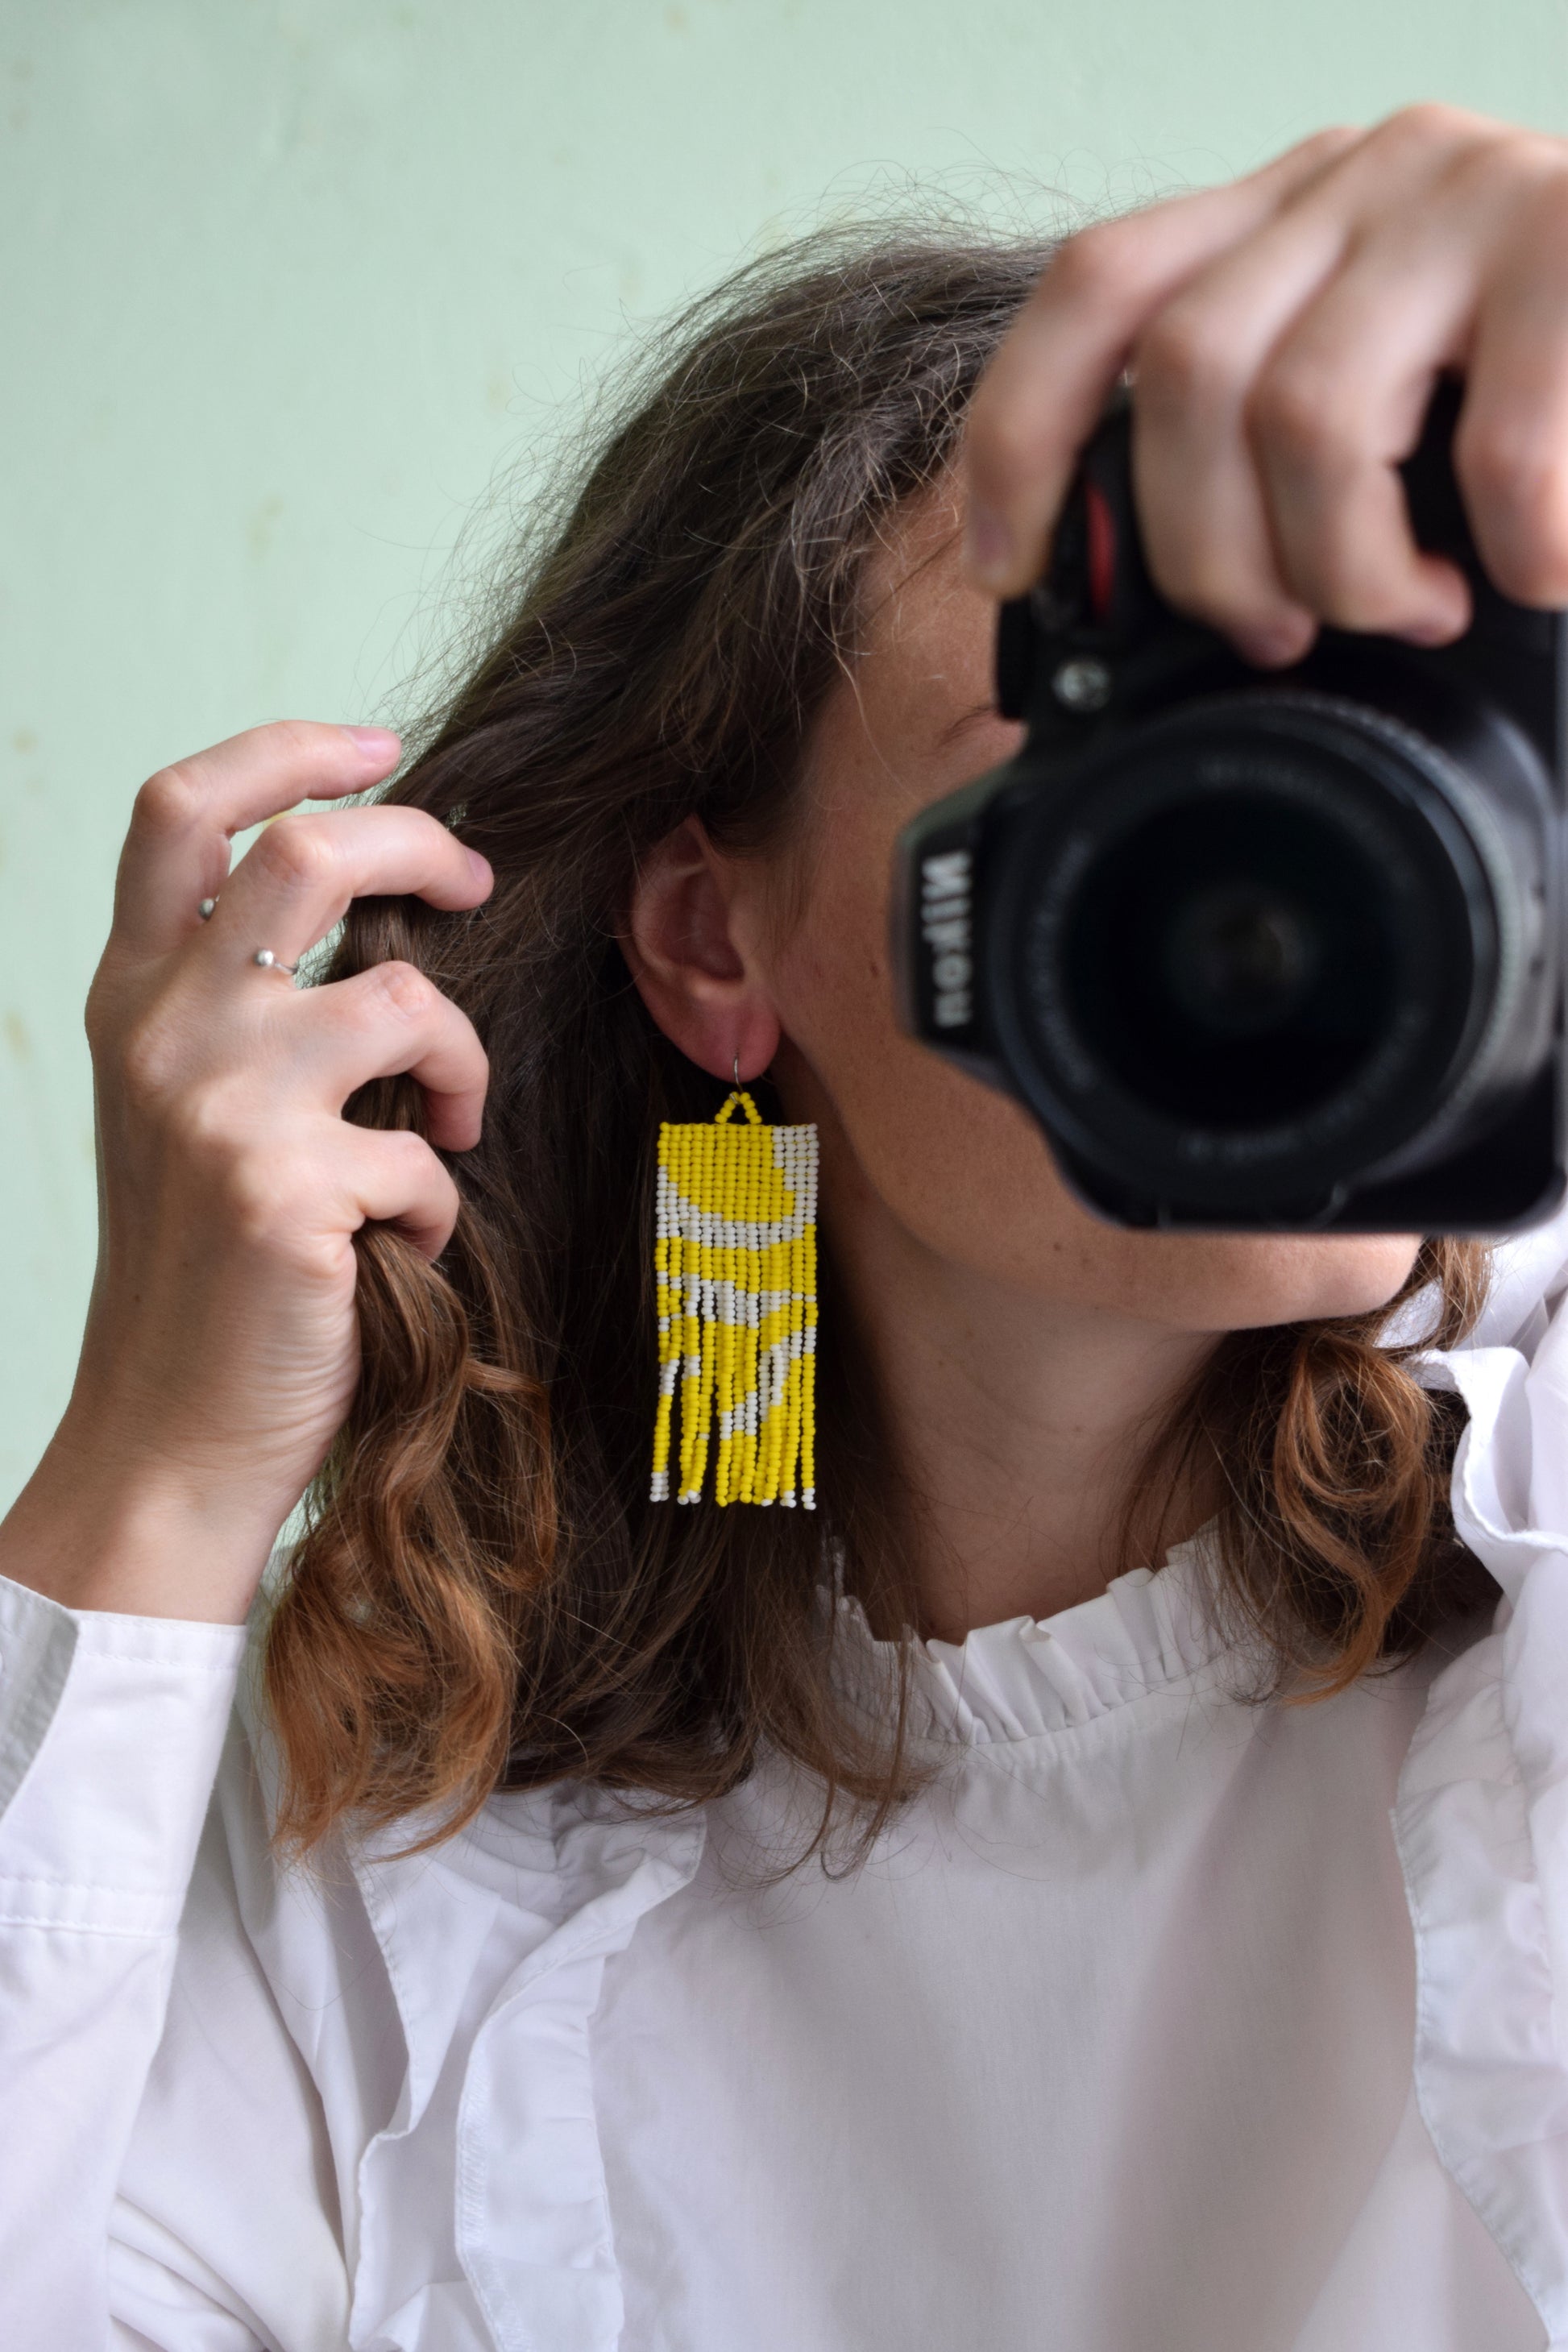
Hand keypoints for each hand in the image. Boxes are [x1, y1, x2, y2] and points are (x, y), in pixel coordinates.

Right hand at [0, 721, 491, 1620]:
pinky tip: (400, 1251)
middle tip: (475, 884)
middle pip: (310, 852)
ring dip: (461, 1062)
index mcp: (132, 999)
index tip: (379, 742)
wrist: (169, 1435)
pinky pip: (426, 1156)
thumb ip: (245, 1011)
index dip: (286, 748)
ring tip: (449, 1128)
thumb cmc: (206, 1275)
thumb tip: (385, 920)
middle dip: (422, 844)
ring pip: (407, 999)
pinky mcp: (285, 1189)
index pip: (182, 811)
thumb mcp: (190, 1113)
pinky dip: (439, 1203)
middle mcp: (162, 1031)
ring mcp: (219, 1106)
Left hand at [964, 105, 1567, 662]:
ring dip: (1341, 568)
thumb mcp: (1390, 394)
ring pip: (1306, 417)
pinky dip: (1507, 555)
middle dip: (1208, 557)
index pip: (1097, 289)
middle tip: (1277, 631)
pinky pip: (1499, 451)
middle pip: (1183, 376)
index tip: (1012, 570)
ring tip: (1407, 609)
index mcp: (1291, 214)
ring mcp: (1474, 197)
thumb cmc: (1550, 386)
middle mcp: (1363, 176)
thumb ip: (1273, 444)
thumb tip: (1127, 597)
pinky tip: (1530, 575)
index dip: (1022, 437)